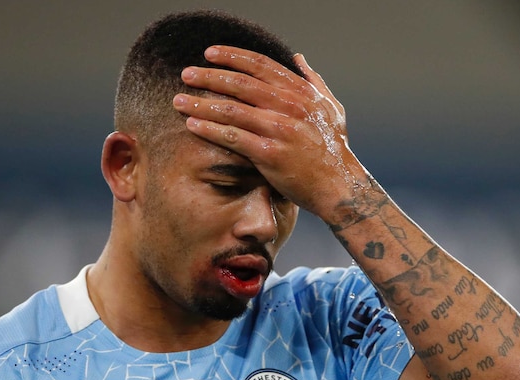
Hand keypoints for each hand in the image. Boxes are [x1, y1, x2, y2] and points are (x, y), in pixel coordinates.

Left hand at [172, 45, 371, 220]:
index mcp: (301, 92)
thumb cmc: (335, 149)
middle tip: (186, 74)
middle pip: (240, 84)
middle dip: (209, 76)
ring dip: (201, 104)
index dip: (232, 56)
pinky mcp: (270, 154)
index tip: (209, 53)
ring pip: (231, 110)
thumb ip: (314, 81)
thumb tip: (298, 58)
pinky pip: (233, 138)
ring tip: (179, 100)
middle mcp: (290, 106)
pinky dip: (210, 130)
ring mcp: (280, 129)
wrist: (340, 185)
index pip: (261, 65)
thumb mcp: (331, 107)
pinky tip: (192, 126)